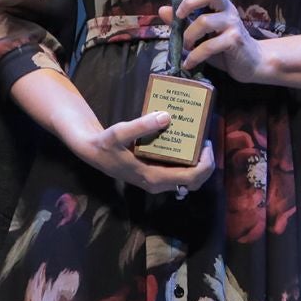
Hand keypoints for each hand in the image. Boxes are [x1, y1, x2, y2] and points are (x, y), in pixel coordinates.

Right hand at [70, 110, 217, 195]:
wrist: (94, 153)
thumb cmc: (107, 144)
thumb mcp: (120, 132)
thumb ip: (141, 126)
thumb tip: (166, 117)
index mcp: (154, 178)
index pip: (191, 178)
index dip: (206, 163)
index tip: (206, 143)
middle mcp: (159, 183)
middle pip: (195, 181)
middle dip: (206, 163)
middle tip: (205, 140)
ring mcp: (158, 181)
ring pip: (189, 179)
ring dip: (199, 163)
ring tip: (199, 141)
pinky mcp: (156, 175)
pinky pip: (180, 173)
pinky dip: (189, 162)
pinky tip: (187, 144)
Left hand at [158, 0, 267, 82]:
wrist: (249, 62)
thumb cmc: (223, 45)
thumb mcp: (201, 32)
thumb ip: (183, 20)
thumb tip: (163, 9)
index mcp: (221, 3)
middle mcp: (228, 9)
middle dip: (189, 2)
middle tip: (179, 16)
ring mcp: (232, 23)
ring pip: (204, 21)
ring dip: (188, 36)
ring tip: (185, 46)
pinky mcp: (234, 40)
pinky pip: (209, 45)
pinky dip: (195, 56)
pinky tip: (189, 62)